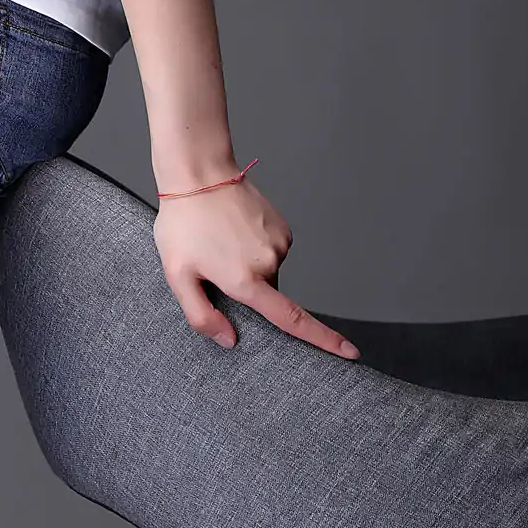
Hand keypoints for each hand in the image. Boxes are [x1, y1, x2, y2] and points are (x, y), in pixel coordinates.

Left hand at [154, 175, 359, 359]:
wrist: (199, 174)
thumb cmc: (183, 224)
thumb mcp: (178, 276)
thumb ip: (201, 315)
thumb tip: (229, 340)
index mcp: (245, 281)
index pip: (291, 319)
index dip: (323, 339)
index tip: (349, 353)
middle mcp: (269, 263)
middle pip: (267, 296)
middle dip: (245, 290)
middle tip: (214, 265)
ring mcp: (279, 244)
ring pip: (268, 273)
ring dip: (249, 267)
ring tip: (221, 243)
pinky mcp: (282, 228)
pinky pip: (271, 253)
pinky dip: (255, 250)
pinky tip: (234, 233)